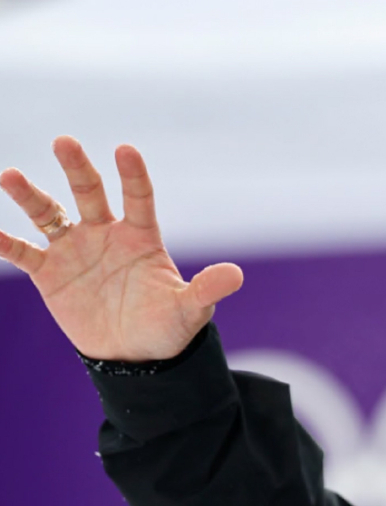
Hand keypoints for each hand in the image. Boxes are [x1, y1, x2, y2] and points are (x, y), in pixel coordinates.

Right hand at [0, 136, 242, 361]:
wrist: (136, 356)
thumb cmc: (167, 328)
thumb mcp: (189, 310)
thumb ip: (206, 289)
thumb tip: (237, 275)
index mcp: (140, 238)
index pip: (138, 199)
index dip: (133, 176)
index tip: (126, 150)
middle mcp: (105, 235)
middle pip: (89, 193)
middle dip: (77, 168)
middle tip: (65, 142)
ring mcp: (75, 251)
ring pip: (49, 214)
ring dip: (30, 196)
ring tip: (10, 176)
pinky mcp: (50, 273)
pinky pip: (23, 252)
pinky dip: (5, 243)